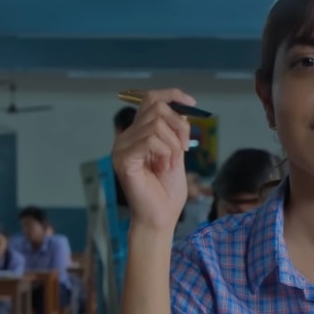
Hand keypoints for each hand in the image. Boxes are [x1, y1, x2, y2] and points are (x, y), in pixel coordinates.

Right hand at [111, 89, 195, 231]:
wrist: (161, 218)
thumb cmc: (167, 192)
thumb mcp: (177, 154)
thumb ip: (176, 132)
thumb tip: (182, 109)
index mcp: (138, 134)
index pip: (150, 98)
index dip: (172, 96)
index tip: (192, 103)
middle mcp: (126, 137)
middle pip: (157, 107)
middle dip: (179, 127)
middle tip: (184, 150)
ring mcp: (121, 147)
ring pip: (156, 124)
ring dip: (173, 144)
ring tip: (171, 164)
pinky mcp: (123, 159)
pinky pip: (150, 140)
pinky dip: (165, 152)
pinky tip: (164, 167)